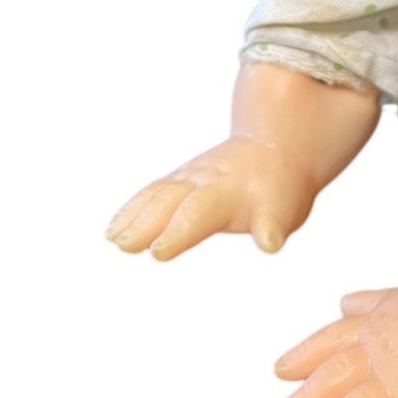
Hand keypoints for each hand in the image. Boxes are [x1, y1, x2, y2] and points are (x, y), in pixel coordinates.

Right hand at [104, 134, 318, 259]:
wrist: (276, 145)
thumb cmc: (281, 188)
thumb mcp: (284, 207)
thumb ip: (272, 224)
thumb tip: (270, 242)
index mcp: (228, 193)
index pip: (198, 213)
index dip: (178, 232)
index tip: (157, 252)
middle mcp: (203, 181)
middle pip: (169, 201)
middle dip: (146, 223)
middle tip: (124, 243)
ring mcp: (189, 177)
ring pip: (157, 194)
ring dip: (133, 215)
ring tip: (113, 237)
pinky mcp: (181, 180)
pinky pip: (153, 192)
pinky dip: (133, 208)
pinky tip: (115, 229)